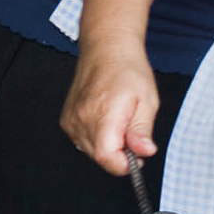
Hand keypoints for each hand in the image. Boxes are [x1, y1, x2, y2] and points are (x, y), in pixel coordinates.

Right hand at [61, 42, 158, 175]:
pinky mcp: (66, 120)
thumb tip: (144, 152)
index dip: (125, 164)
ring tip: (118, 120)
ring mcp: (71, 120)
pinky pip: (83, 141)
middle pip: (101, 158)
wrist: (106, 49)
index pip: (107, 158)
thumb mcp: (147, 100)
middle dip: (120, 153)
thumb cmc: (128, 70)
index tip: (138, 156)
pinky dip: (97, 137)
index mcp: (104, 114)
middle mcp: (82, 119)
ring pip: (92, 151)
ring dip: (108, 145)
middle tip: (132, 130)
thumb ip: (142, 130)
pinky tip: (105, 119)